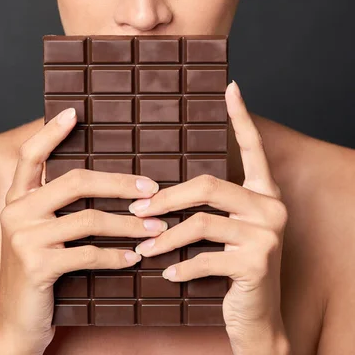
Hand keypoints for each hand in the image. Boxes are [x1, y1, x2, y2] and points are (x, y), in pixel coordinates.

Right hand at [0, 108, 165, 354]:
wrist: (17, 321)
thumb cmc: (39, 269)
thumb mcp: (40, 232)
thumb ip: (57, 205)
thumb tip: (106, 178)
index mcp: (18, 198)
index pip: (30, 154)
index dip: (50, 132)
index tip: (74, 112)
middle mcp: (16, 212)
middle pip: (75, 182)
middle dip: (119, 183)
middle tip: (151, 188)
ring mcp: (23, 239)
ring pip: (89, 219)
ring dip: (129, 223)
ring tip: (156, 226)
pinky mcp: (36, 266)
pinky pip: (88, 254)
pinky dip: (117, 256)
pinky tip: (135, 257)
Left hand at [129, 81, 289, 352]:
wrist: (257, 320)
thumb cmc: (233, 269)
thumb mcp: (227, 231)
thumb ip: (209, 206)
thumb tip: (160, 188)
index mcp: (264, 193)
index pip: (254, 148)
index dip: (242, 117)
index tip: (231, 87)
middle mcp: (271, 207)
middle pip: (208, 186)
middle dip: (166, 199)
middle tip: (136, 211)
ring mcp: (267, 235)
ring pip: (201, 223)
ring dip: (164, 238)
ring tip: (142, 248)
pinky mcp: (257, 264)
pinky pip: (204, 257)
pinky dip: (180, 266)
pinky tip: (166, 273)